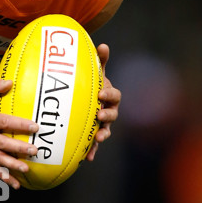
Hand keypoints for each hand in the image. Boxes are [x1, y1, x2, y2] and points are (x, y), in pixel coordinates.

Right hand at [0, 78, 38, 188]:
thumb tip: (11, 82)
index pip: (5, 123)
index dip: (20, 125)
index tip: (35, 127)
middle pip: (3, 144)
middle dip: (19, 149)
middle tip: (34, 151)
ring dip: (12, 166)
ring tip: (26, 169)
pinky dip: (3, 176)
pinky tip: (15, 183)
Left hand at [87, 43, 120, 160]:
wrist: (88, 98)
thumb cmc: (91, 84)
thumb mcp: (94, 73)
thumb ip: (99, 61)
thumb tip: (101, 44)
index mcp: (109, 96)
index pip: (114, 95)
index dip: (109, 95)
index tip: (100, 94)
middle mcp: (109, 110)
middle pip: (112, 114)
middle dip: (107, 116)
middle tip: (99, 115)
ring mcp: (102, 124)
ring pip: (105, 130)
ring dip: (103, 135)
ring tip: (98, 139)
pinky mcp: (94, 135)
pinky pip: (94, 144)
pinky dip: (92, 151)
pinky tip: (87, 158)